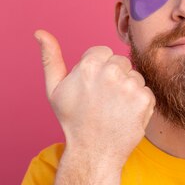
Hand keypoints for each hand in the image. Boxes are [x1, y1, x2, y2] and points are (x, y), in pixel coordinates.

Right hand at [34, 29, 155, 166]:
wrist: (93, 152)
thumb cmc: (72, 120)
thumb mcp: (54, 88)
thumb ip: (50, 57)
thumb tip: (39, 32)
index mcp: (89, 64)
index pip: (103, 52)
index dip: (97, 69)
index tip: (92, 87)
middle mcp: (110, 71)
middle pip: (120, 62)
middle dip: (114, 76)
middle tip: (102, 99)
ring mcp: (129, 86)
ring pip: (134, 76)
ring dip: (127, 89)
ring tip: (113, 108)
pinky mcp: (145, 100)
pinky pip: (145, 91)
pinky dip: (139, 103)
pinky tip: (125, 115)